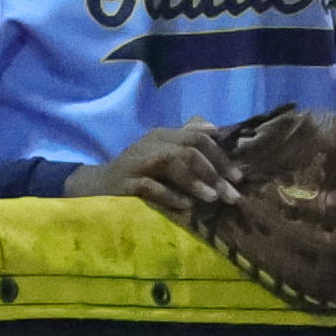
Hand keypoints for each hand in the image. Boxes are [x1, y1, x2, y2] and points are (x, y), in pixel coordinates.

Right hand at [66, 121, 240, 218]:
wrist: (97, 189)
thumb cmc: (138, 173)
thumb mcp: (163, 154)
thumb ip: (186, 140)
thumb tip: (214, 129)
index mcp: (163, 135)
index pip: (197, 138)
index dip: (220, 157)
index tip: (238, 178)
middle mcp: (151, 143)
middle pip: (189, 148)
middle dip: (214, 171)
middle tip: (232, 194)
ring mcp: (137, 161)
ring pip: (172, 161)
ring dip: (196, 181)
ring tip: (213, 198)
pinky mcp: (126, 182)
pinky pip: (152, 186)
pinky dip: (172, 195)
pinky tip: (187, 206)